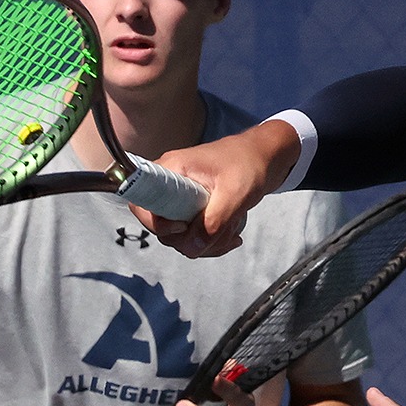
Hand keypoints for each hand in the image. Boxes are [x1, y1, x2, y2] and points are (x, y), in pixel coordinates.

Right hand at [130, 122, 297, 257]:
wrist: (265, 157)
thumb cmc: (249, 164)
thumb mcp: (235, 194)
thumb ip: (214, 222)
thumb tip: (192, 248)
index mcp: (171, 171)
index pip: (140, 202)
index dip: (156, 223)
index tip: (182, 226)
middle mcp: (169, 185)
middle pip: (161, 228)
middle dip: (190, 239)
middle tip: (220, 232)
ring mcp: (180, 199)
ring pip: (179, 237)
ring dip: (205, 243)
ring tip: (232, 232)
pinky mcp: (192, 209)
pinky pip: (192, 236)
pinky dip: (211, 242)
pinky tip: (232, 235)